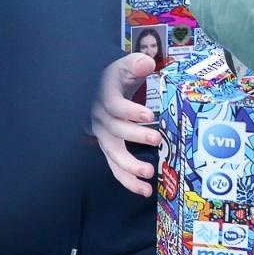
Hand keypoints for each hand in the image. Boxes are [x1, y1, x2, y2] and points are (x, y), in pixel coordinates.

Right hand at [91, 52, 160, 196]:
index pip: (114, 106)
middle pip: (114, 131)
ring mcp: (104, 137)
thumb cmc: (115, 79)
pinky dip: (128, 180)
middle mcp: (101, 119)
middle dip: (135, 136)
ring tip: (149, 173)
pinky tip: (144, 190)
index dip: (130, 111)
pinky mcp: (109, 149)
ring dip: (130, 166)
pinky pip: (115, 167)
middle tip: (156, 139)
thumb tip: (146, 64)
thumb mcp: (124, 66)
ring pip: (112, 154)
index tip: (149, 115)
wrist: (97, 90)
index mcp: (104, 97)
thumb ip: (135, 65)